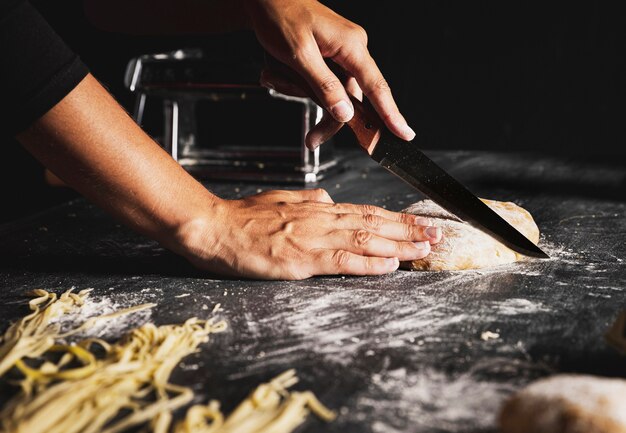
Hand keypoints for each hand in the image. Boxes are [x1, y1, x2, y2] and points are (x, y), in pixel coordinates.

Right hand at [178, 189, 441, 279]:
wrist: (213, 228)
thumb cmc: (243, 217)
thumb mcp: (280, 200)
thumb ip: (308, 200)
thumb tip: (330, 199)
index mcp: (317, 209)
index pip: (366, 213)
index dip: (397, 219)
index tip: (420, 223)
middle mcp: (320, 220)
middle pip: (373, 225)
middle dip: (408, 230)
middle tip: (437, 235)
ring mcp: (311, 239)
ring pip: (364, 240)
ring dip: (398, 245)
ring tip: (425, 249)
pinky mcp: (299, 259)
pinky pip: (341, 261)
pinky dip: (368, 263)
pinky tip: (389, 265)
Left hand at [244, 0, 415, 149]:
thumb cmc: (280, 17)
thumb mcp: (299, 55)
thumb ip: (324, 86)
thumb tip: (346, 114)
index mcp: (352, 46)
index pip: (377, 87)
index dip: (391, 115)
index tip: (404, 134)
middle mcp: (352, 50)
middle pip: (351, 99)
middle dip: (327, 116)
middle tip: (312, 139)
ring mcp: (342, 53)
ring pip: (332, 93)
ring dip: (302, 92)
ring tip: (276, 76)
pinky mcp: (330, 56)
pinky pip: (322, 82)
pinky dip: (299, 84)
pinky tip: (279, 73)